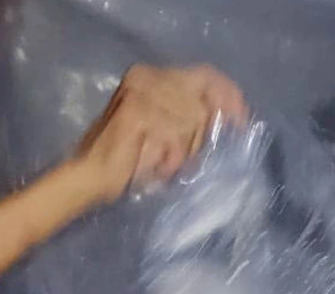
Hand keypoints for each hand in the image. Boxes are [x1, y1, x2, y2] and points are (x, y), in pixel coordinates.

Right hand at [71, 65, 248, 203]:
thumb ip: (193, 116)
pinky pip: (175, 133)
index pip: (205, 75)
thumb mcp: (170, 131)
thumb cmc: (133, 159)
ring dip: (183, 149)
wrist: (92, 176)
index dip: (229, 96)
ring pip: (192, 119)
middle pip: (201, 102)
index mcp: (154, 75)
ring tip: (162, 161)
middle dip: (198, 136)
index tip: (242, 121)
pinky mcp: (136, 111)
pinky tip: (156, 162)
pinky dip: (170, 154)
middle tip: (179, 157)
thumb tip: (229, 115)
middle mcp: (147, 76)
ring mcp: (141, 91)